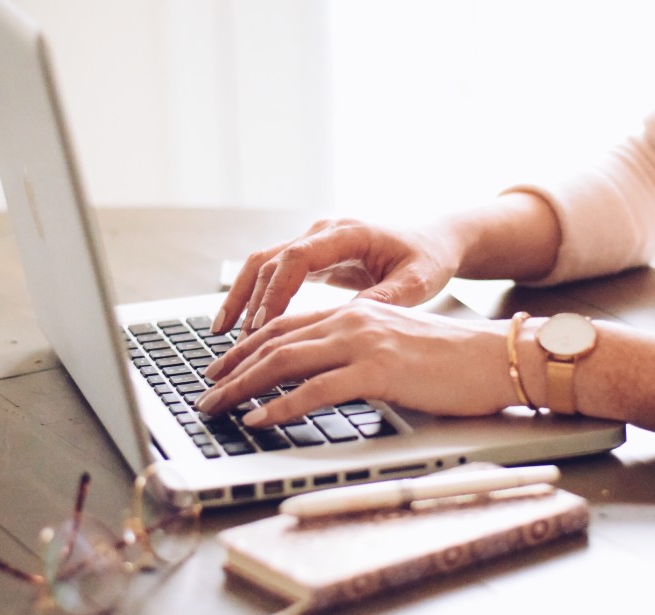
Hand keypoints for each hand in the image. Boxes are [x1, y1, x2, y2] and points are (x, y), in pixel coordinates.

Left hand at [196, 299, 516, 426]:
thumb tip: (327, 380)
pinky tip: (259, 420)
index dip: (247, 347)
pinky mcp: (379, 371)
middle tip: (206, 393)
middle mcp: (353, 320)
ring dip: (243, 387)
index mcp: (356, 313)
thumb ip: (360, 355)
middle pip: (275, 340)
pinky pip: (316, 389)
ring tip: (216, 409)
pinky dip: (280, 406)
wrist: (496, 358)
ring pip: (285, 360)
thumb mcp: (397, 348)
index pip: (287, 325)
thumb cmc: (454, 361)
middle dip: (232, 369)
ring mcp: (364, 343)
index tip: (223, 368)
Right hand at [211, 218, 460, 336]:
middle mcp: (324, 232)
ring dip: (241, 298)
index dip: (277, 292)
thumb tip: (348, 322)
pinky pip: (273, 276)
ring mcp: (314, 243)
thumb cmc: (428, 258)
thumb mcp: (417, 282)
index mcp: (348, 233)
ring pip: (263, 266)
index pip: (297, 257)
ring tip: (222, 335)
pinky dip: (254, 299)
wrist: (432, 242)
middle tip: (237, 342)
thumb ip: (384, 299)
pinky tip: (242, 328)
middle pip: (270, 260)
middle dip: (249, 300)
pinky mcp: (312, 258)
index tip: (264, 325)